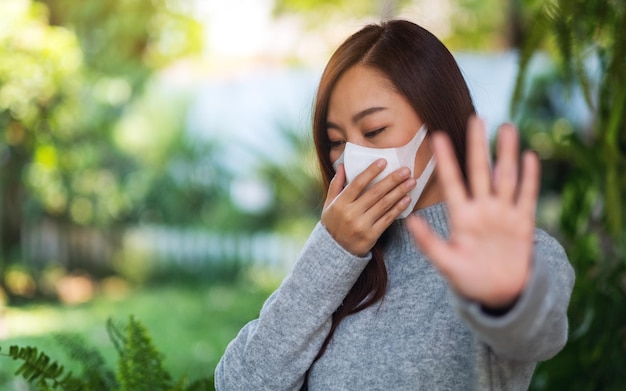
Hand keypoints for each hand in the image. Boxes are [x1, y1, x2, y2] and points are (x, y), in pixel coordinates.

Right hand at [322, 159, 415, 256]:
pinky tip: (407, 199)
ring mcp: (362, 225)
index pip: (357, 183)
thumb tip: (341, 165)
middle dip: (392, 180)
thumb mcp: (329, 204)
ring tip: (411, 182)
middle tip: (406, 170)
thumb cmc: (333, 223)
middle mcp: (351, 213)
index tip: (384, 161)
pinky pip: (387, 219)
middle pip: (375, 193)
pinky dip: (398, 208)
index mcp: (340, 203)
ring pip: (384, 205)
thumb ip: (336, 184)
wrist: (335, 251)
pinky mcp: (371, 236)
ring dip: (399, 192)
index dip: (371, 172)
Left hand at [406, 116, 538, 307]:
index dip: (445, 160)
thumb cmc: (468, 279)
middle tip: (475, 118)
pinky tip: (529, 156)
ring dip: (506, 154)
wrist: (497, 294)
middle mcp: (482, 209)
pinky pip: (526, 196)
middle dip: (478, 146)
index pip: (451, 182)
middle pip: (479, 171)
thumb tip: (408, 221)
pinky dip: (529, 178)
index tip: (437, 136)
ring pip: (505, 177)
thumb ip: (428, 242)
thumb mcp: (445, 262)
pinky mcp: (522, 223)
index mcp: (461, 216)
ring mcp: (503, 214)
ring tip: (506, 127)